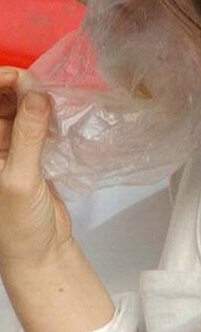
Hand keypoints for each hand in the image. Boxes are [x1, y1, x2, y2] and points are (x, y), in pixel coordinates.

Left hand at [0, 68, 72, 268]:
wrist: (40, 254)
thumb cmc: (18, 224)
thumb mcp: (20, 179)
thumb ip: (28, 136)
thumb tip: (38, 95)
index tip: (23, 77)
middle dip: (18, 88)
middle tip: (45, 87)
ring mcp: (8, 149)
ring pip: (18, 111)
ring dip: (34, 101)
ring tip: (56, 100)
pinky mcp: (30, 155)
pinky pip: (36, 126)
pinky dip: (47, 117)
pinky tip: (60, 116)